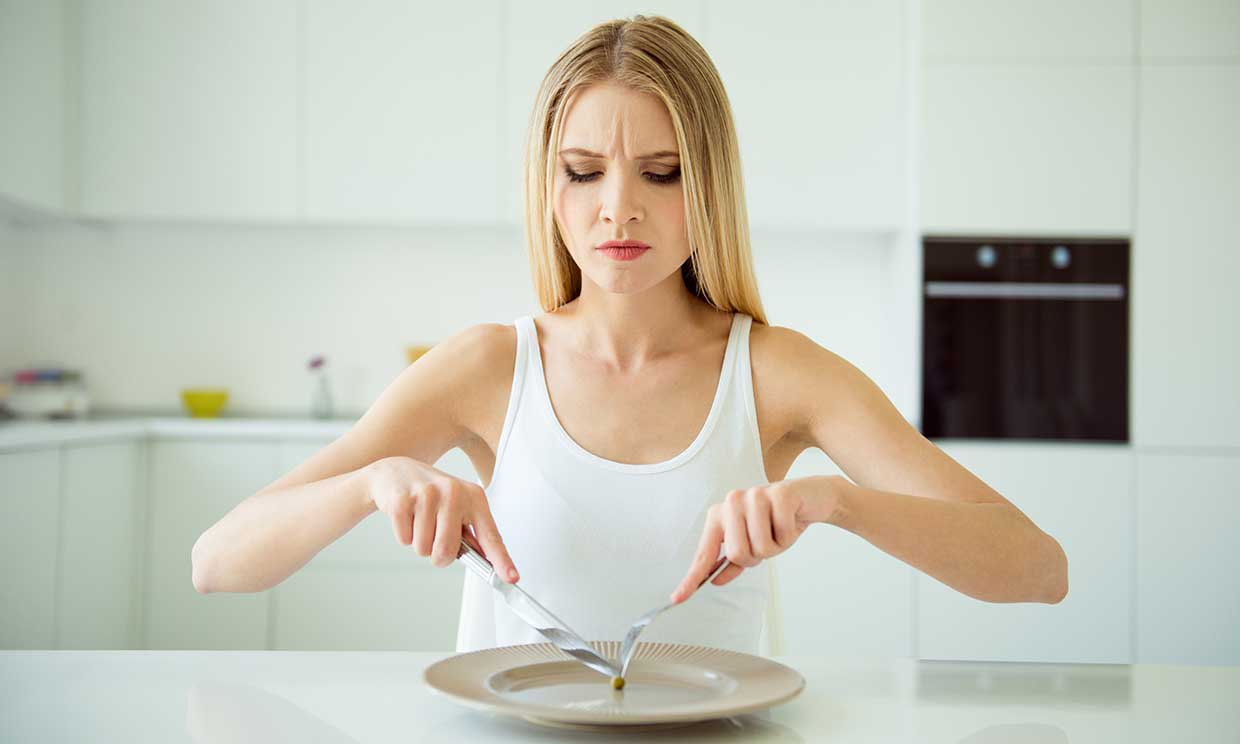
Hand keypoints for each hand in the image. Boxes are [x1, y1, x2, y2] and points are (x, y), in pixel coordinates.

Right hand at [365, 455, 518, 582]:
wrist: (395, 471)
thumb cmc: (431, 495)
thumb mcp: (457, 506)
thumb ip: (470, 532)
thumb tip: (483, 561)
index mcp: (474, 497)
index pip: (490, 535)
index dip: (501, 560)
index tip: (511, 578)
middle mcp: (453, 492)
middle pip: (447, 551)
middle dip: (438, 555)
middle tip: (434, 537)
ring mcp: (427, 494)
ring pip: (423, 548)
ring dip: (419, 543)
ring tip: (419, 520)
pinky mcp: (402, 499)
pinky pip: (404, 540)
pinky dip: (404, 535)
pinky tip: (407, 516)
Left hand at [669, 475, 843, 602]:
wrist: (809, 499)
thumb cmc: (776, 522)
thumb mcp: (753, 544)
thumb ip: (733, 562)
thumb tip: (716, 580)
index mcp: (720, 516)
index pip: (704, 553)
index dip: (692, 578)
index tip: (678, 598)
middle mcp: (732, 502)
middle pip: (738, 554)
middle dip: (758, 556)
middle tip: (768, 539)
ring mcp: (754, 495)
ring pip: (761, 546)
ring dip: (776, 546)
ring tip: (779, 529)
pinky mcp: (779, 494)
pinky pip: (783, 535)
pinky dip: (790, 536)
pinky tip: (791, 521)